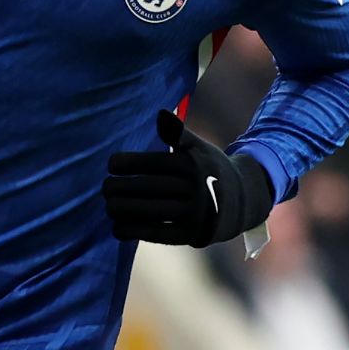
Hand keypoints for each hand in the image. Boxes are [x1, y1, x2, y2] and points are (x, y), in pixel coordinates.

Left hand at [103, 109, 273, 246]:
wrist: (244, 200)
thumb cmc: (210, 170)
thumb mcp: (200, 149)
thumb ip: (178, 134)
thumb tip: (160, 114)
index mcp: (192, 164)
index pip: (153, 163)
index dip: (127, 163)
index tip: (111, 165)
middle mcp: (194, 187)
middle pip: (148, 187)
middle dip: (120, 188)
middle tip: (104, 188)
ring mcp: (194, 213)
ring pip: (150, 210)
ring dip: (123, 209)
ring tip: (108, 206)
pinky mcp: (191, 235)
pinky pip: (157, 233)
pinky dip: (135, 231)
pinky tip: (118, 227)